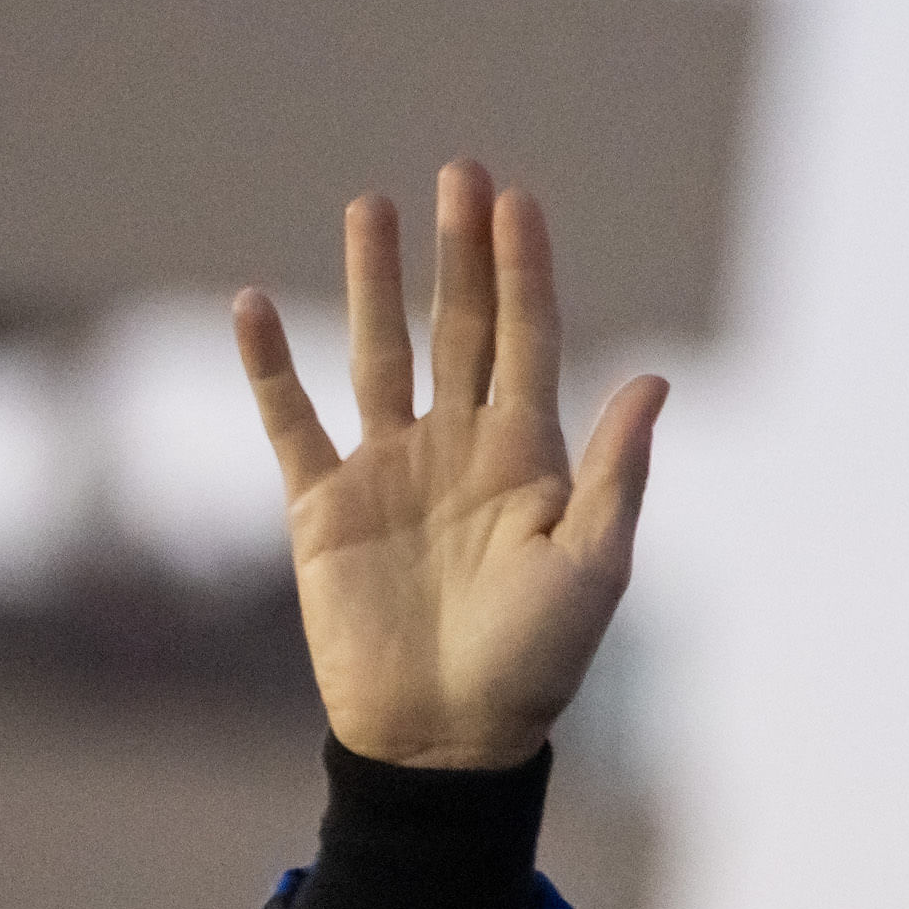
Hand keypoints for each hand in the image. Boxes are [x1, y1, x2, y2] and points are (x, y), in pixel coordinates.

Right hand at [235, 160, 664, 770]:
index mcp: (529, 459)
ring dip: (373, 282)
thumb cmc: (536, 662)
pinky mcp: (324, 504)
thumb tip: (655, 381)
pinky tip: (252, 303)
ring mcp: (388, 470)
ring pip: (378, 352)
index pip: (530, 340)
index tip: (519, 200)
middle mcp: (459, 449)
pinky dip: (269, 365)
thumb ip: (615, 472)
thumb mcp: (593, 566)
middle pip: (460, 328)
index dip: (525, 271)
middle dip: (460, 254)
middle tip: (460, 171)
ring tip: (371, 205)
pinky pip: (290, 419)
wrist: (446, 737)